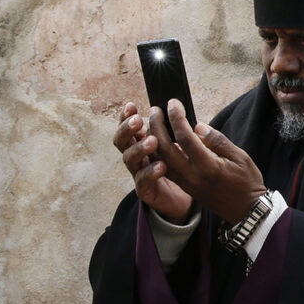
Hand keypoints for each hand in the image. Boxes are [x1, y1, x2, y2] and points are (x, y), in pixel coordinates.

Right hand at [114, 102, 192, 223]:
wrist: (181, 199)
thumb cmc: (178, 167)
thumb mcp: (176, 145)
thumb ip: (172, 131)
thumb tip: (176, 111)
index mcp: (140, 144)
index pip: (128, 129)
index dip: (126, 117)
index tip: (131, 105)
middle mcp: (136, 158)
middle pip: (121, 142)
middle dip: (127, 129)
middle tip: (137, 120)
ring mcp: (138, 174)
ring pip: (130, 159)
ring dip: (139, 148)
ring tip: (153, 140)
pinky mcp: (145, 191)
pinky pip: (143, 181)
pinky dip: (150, 172)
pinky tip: (161, 165)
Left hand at [146, 99, 267, 223]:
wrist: (246, 210)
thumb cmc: (247, 182)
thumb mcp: (240, 157)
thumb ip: (218, 141)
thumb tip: (197, 126)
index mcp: (209, 167)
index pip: (186, 138)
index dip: (177, 118)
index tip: (173, 103)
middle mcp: (193, 176)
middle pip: (165, 148)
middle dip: (157, 126)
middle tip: (156, 109)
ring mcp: (186, 183)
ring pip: (160, 160)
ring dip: (153, 139)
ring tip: (153, 122)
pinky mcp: (184, 187)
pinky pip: (165, 168)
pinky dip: (158, 153)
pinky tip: (159, 140)